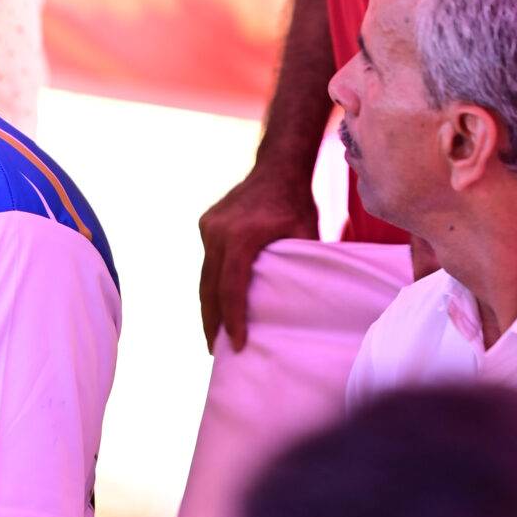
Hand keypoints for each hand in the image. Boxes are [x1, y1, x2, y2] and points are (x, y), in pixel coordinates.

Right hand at [198, 167, 319, 351]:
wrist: (278, 164)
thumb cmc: (296, 201)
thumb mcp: (304, 233)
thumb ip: (304, 265)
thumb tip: (312, 303)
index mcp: (241, 236)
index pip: (231, 287)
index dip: (233, 319)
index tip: (236, 345)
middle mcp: (218, 231)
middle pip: (209, 287)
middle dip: (212, 321)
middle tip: (216, 351)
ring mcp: (208, 225)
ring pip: (204, 275)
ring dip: (208, 304)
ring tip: (213, 334)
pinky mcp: (206, 222)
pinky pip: (207, 259)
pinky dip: (211, 282)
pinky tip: (216, 302)